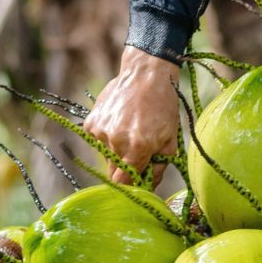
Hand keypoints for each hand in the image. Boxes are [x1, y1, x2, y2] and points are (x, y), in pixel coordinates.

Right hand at [84, 47, 181, 184]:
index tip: (137, 183)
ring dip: (116, 151)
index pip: (124, 183)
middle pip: (113, 172)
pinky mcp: (91, 123)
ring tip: (129, 130)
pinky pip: (97, 141)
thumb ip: (158, 167)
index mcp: (138, 148)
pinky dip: (107, 138)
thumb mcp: (170, 139)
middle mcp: (116, 141)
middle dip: (125, 168)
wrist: (146, 74)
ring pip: (106, 156)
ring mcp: (101, 131)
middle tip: (137, 153)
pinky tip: (119, 122)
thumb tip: (149, 188)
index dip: (130, 186)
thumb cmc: (163, 106)